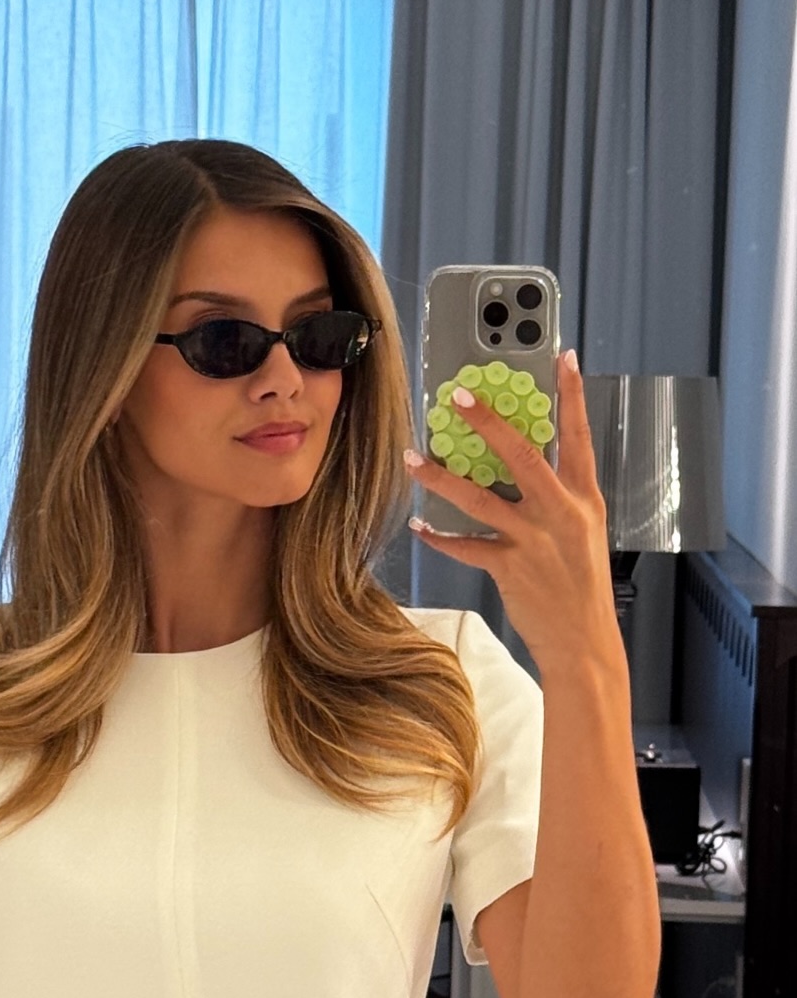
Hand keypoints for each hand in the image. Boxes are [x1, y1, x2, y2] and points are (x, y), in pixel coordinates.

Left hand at [405, 350, 622, 676]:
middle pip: (519, 454)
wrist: (582, 640)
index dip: (571, 396)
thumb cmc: (581, 586)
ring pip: (478, 498)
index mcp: (582, 498)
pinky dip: (438, 537)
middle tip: (458, 396)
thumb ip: (559, 498)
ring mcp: (532, 538)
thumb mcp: (583, 532)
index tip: (562, 358)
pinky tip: (420, 526)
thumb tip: (525, 468)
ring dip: (440, 477)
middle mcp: (559, 511)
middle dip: (486, 422)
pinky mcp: (508, 566)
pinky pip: (464, 546)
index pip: (579, 436)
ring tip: (413, 458)